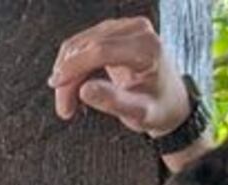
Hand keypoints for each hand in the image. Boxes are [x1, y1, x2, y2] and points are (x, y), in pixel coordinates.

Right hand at [48, 17, 190, 136]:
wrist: (170, 104)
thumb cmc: (159, 109)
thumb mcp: (139, 113)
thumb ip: (112, 101)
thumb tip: (84, 90)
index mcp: (147, 48)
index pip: (100, 50)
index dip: (74, 67)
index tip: (56, 84)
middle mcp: (138, 30)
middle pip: (88, 46)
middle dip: (69, 76)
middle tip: (64, 109)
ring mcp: (126, 27)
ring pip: (81, 44)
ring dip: (68, 73)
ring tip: (68, 104)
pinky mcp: (116, 31)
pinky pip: (85, 44)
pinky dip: (74, 66)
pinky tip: (75, 88)